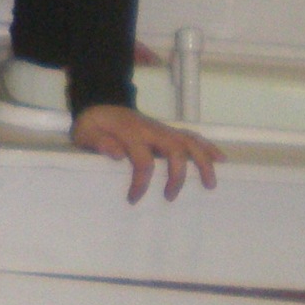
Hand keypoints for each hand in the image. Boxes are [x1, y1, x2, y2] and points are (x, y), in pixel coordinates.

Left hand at [71, 103, 222, 203]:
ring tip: (211, 183)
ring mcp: (162, 129)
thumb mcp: (84, 133)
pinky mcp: (167, 131)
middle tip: (170, 197)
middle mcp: (151, 129)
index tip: (134, 199)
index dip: (141, 182)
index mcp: (130, 132)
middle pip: (174, 149)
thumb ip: (98, 142)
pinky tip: (220, 159)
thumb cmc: (92, 124)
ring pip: (189, 141)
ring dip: (203, 161)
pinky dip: (207, 146)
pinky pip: (190, 136)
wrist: (100, 104)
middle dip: (178, 175)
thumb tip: (116, 154)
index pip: (143, 160)